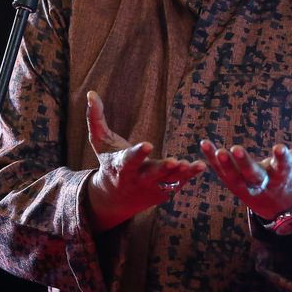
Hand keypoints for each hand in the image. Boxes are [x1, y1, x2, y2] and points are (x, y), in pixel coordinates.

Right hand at [86, 91, 204, 231]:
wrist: (115, 198)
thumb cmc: (108, 162)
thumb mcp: (99, 142)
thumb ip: (95, 118)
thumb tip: (91, 92)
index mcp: (121, 167)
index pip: (129, 160)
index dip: (138, 154)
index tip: (148, 145)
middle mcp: (137, 179)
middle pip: (150, 175)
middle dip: (161, 169)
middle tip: (173, 161)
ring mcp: (152, 188)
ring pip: (167, 181)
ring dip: (179, 174)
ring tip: (189, 164)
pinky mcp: (163, 191)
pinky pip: (178, 183)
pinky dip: (189, 176)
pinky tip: (201, 166)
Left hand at [200, 114, 291, 220]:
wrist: (281, 207)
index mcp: (285, 175)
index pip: (284, 167)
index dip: (282, 158)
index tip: (278, 148)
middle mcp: (265, 182)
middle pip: (255, 175)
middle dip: (245, 163)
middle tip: (236, 149)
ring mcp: (247, 186)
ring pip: (234, 178)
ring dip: (224, 164)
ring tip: (215, 148)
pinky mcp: (234, 184)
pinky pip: (221, 173)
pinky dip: (212, 161)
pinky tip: (203, 144)